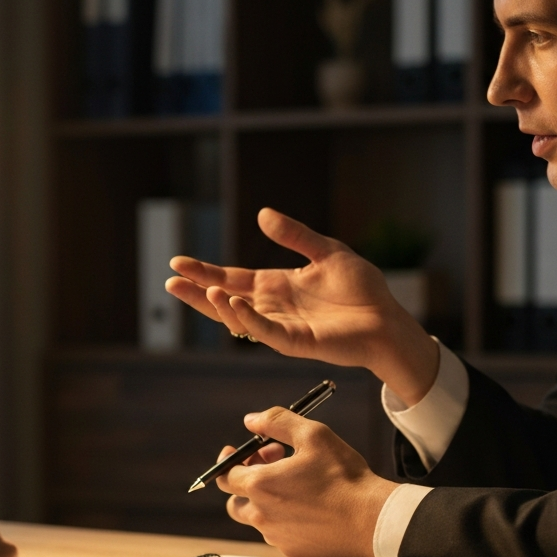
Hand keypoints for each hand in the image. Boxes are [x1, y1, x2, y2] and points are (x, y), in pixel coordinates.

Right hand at [167, 207, 438, 404]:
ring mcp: (280, 326)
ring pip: (239, 318)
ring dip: (218, 305)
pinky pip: (265, 331)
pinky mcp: (295, 342)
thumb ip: (294, 235)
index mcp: (276, 286)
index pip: (232, 278)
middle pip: (225, 299)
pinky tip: (233, 303)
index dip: (205, 271)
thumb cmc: (361, 288)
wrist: (386, 319)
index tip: (178, 263)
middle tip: (171, 281)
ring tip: (201, 289)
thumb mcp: (326, 251)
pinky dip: (247, 319)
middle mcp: (272, 307)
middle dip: (197, 291)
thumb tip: (262, 214)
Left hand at [216, 407, 396, 556]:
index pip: (225, 475)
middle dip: (247, 481)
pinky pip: (279, 533)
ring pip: (259, 518)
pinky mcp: (293, 551)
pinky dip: (286, 518)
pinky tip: (312, 506)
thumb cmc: (344, 476)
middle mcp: (261, 516)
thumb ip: (276, 422)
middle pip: (235, 500)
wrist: (373, 519)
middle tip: (273, 464)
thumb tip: (251, 420)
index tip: (243, 452)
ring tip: (297, 483)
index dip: (233, 460)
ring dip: (268, 500)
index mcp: (259, 486)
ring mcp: (276, 537)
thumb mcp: (313, 434)